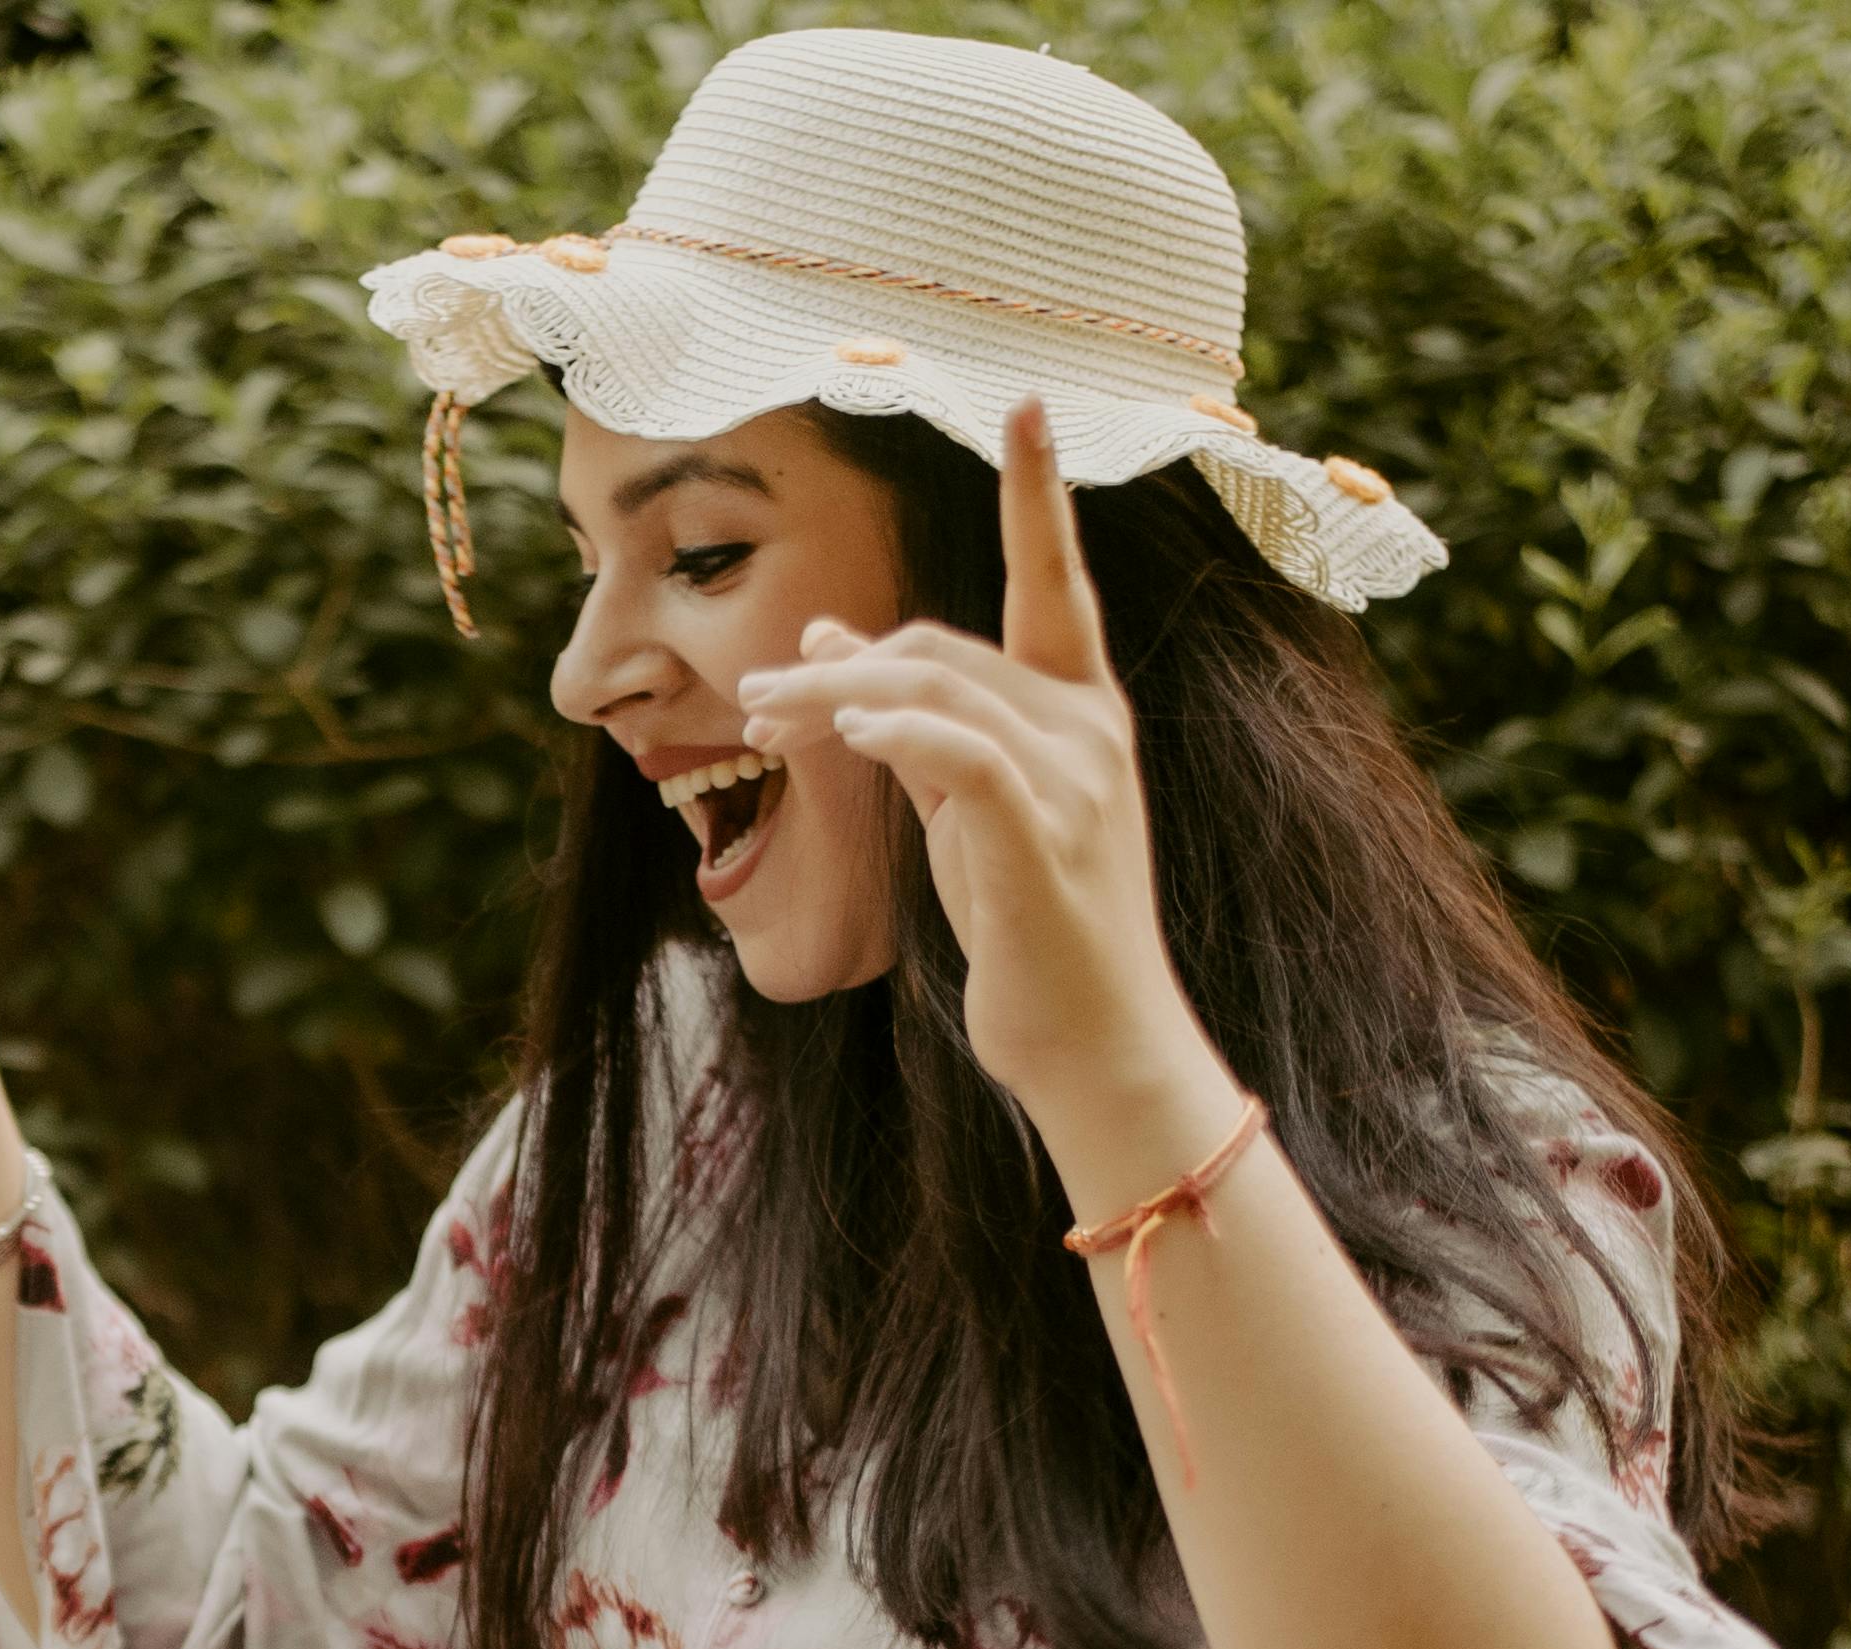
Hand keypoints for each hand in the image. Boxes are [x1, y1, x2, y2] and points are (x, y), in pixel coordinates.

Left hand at [731, 397, 1234, 1171]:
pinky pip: (961, 753)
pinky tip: (845, 729)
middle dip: (844, 667)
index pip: (1055, 582)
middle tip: (754, 700)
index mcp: (1085, 712)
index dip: (1038, 494)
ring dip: (835, 699)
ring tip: (759, 718)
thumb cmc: (1032, 929)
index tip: (1026, 403)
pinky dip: (898, 731)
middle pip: (949, 648)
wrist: (1095, 1042)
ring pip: (940, 690)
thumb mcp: (964, 809)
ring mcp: (1077, 779)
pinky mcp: (1043, 835)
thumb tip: (827, 646)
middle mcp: (1091, 729)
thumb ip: (907, 722)